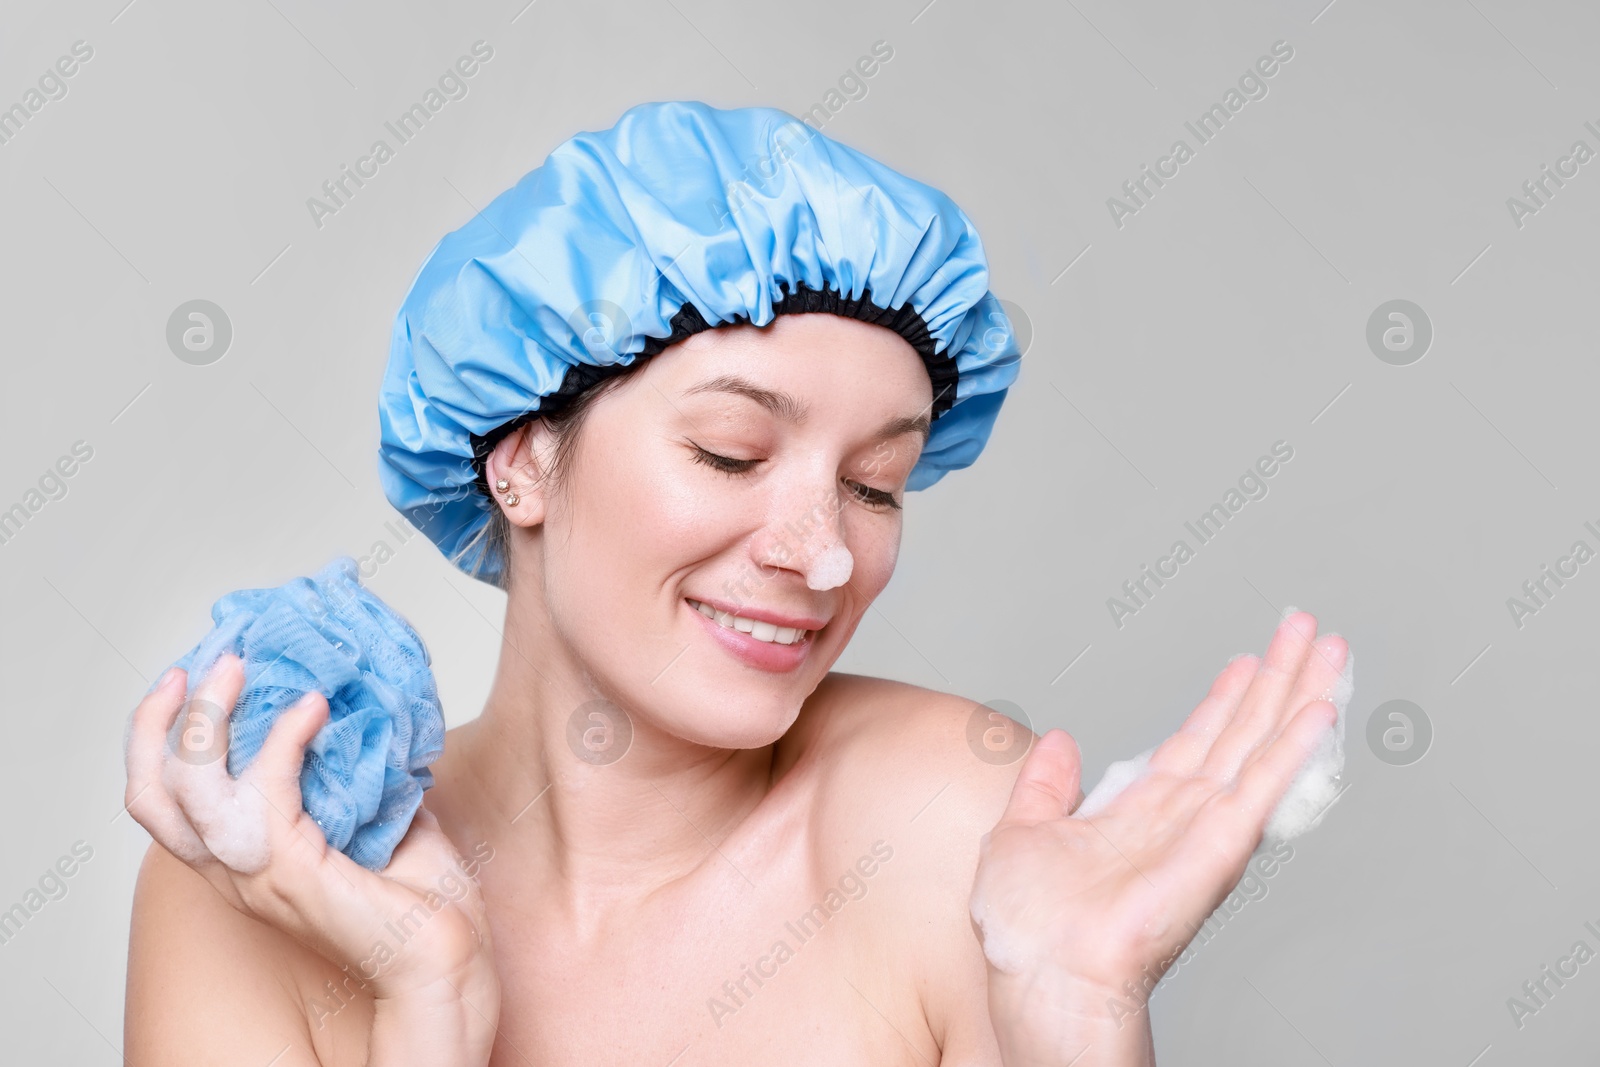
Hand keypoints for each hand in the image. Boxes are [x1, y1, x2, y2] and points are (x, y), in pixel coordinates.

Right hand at [124, 653, 499, 1014]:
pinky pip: (264, 791)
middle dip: (163, 721)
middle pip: (151, 795)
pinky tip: (316, 708)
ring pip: (188, 790)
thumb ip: (351, 769)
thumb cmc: (422, 897)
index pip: (163, 798)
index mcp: (243, 856)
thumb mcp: (377, 812)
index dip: (162, 735)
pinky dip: (285, 737)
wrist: (449, 955)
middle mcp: (235, 870)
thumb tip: (359, 707)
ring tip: (241, 668)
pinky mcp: (290, 873)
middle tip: (207, 664)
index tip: (192, 678)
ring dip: (210, 718)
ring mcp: (257, 875)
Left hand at [970, 612, 1347, 1061]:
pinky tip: (1319, 710)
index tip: (1250, 661)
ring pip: (1261, 746)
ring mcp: (1205, 830)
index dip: (1224, 699)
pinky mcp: (1218, 847)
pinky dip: (1292, 748)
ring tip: (1329, 648)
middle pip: (1241, 732)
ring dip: (1298, 695)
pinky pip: (1262, 788)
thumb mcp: (1022, 832)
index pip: (1196, 741)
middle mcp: (1181, 818)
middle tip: (1307, 630)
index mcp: (1139, 812)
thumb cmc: (1030, 930)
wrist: (1042, 973)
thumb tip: (1060, 742)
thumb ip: (1046, 786)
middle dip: (1276, 679)